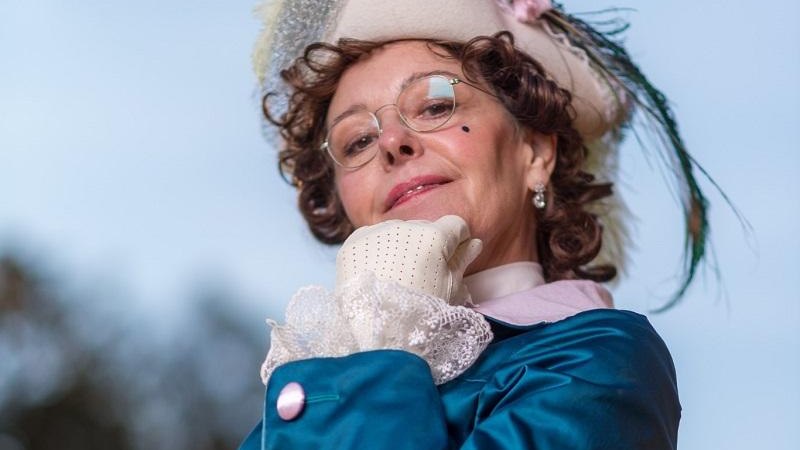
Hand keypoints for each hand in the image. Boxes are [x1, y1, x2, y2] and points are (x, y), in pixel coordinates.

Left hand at [335, 215, 482, 303]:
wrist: (375, 333)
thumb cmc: (421, 313)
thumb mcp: (449, 290)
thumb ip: (462, 261)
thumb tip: (473, 243)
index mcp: (434, 236)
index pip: (456, 225)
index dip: (459, 241)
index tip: (454, 258)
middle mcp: (404, 227)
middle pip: (426, 227)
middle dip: (429, 245)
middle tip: (423, 275)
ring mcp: (376, 233)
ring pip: (398, 231)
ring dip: (403, 246)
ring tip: (397, 277)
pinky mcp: (353, 243)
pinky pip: (373, 238)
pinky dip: (378, 251)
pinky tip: (379, 274)